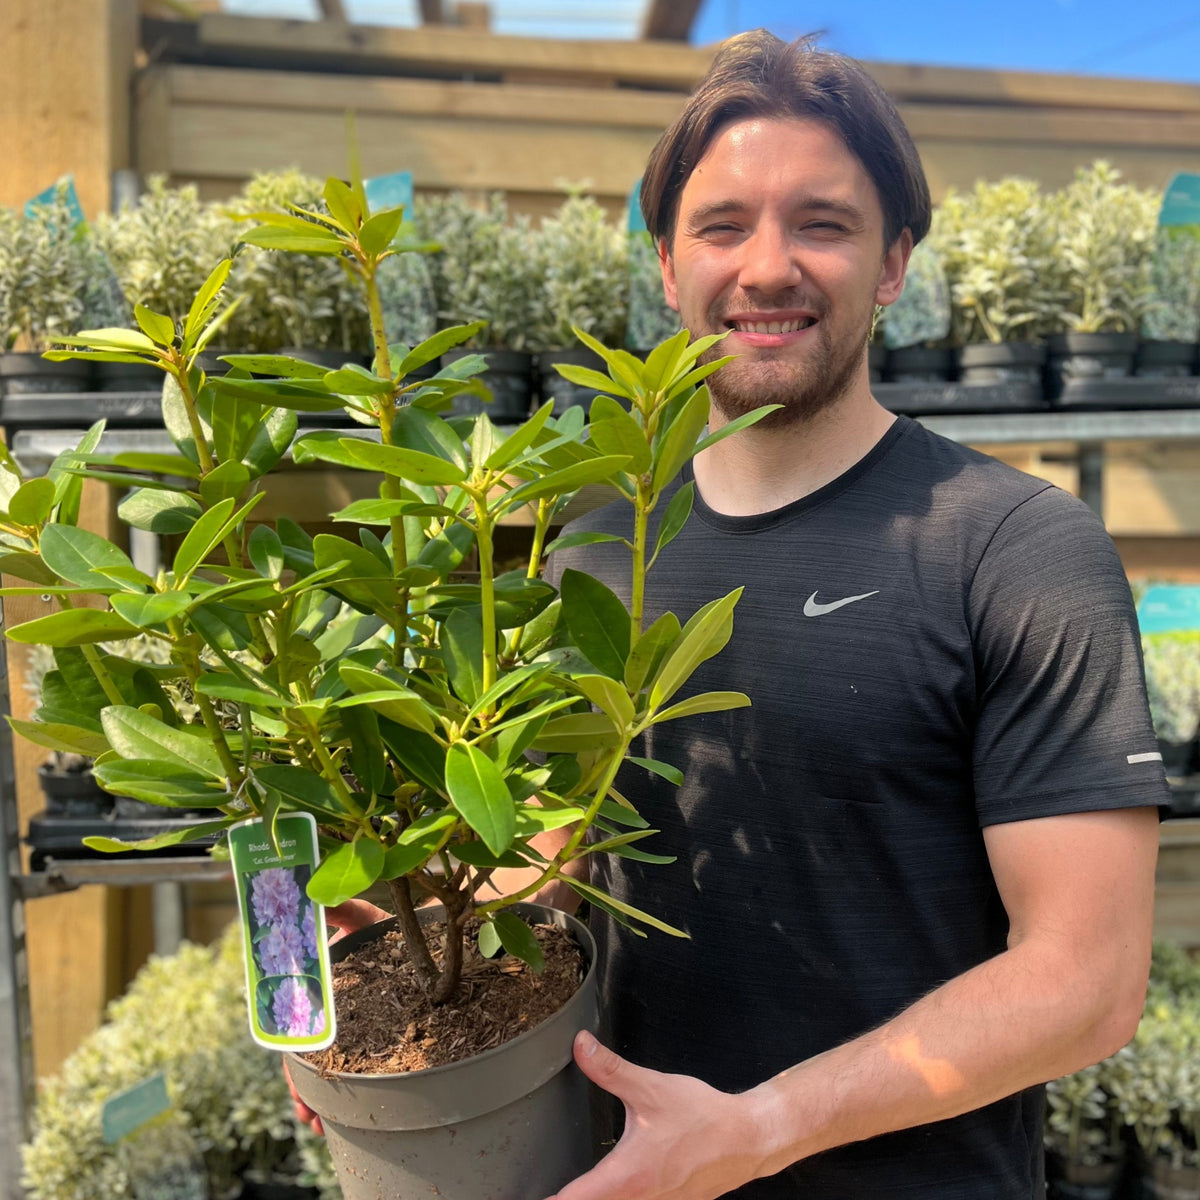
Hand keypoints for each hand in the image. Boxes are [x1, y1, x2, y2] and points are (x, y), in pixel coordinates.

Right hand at [286, 898, 388, 1135]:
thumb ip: (338, 912)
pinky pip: (348, 1067)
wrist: (412, 932)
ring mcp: (345, 1025)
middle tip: (309, 1116)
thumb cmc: (381, 924)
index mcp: (318, 989)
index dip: (296, 1062)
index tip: (299, 1088)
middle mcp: (326, 1011)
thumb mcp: (358, 918)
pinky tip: (336, 1117)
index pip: (297, 1031)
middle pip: (308, 1056)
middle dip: (304, 1089)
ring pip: (325, 1067)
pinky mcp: (365, 1034)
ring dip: (318, 1098)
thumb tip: (317, 901)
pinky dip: (340, 1093)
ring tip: (320, 1125)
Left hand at [545, 1032, 772, 1199]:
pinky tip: (612, 1186)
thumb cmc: (702, 1118)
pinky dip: (618, 1198)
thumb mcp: (651, 1088)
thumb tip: (581, 1045)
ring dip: (594, 1198)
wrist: (747, 1139)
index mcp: (626, 1177)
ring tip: (571, 1190)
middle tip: (544, 1191)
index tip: (531, 1196)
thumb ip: (611, 1069)